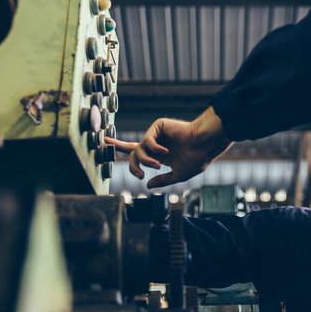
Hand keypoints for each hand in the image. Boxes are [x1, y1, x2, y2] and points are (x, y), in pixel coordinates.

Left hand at [105, 107, 232, 187]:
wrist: (204, 146)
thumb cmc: (196, 159)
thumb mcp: (178, 175)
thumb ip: (162, 180)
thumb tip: (148, 185)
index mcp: (160, 155)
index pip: (137, 153)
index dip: (121, 148)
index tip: (105, 142)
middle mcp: (157, 145)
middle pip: (132, 150)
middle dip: (131, 164)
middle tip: (139, 174)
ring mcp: (157, 135)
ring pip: (138, 149)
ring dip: (145, 161)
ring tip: (157, 166)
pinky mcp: (159, 126)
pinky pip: (147, 139)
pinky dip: (153, 148)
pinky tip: (165, 151)